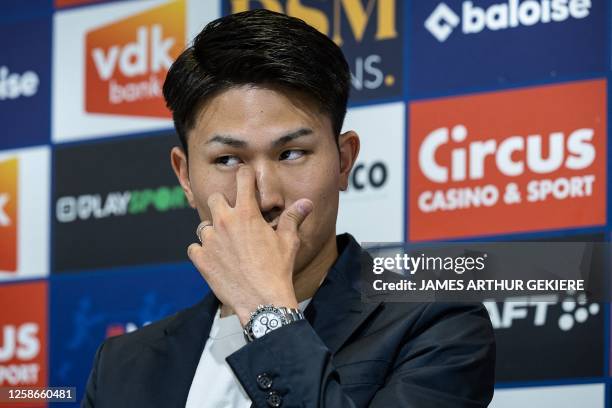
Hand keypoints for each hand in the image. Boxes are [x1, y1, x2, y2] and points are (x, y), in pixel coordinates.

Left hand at [187, 165, 312, 325]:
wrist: (262, 301)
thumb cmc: (277, 270)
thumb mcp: (288, 241)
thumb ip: (292, 218)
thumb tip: (306, 203)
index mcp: (246, 213)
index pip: (242, 178)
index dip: (245, 176)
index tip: (246, 179)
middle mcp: (224, 222)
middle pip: (215, 198)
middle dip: (224, 204)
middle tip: (234, 217)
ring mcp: (210, 240)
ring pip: (203, 224)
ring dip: (213, 231)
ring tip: (227, 244)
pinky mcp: (200, 259)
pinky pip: (194, 247)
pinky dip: (203, 252)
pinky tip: (216, 259)